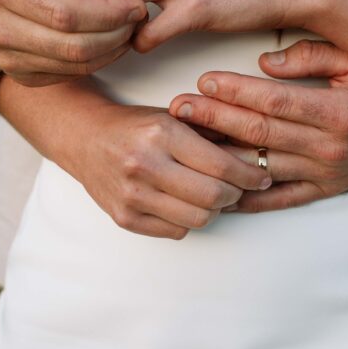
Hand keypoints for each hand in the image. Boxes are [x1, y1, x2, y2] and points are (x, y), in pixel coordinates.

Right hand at [0, 0, 147, 86]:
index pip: (65, 12)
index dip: (108, 13)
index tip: (136, 3)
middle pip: (73, 45)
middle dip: (117, 33)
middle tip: (140, 17)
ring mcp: (7, 58)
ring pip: (77, 65)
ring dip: (114, 49)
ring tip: (131, 28)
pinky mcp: (21, 76)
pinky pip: (72, 74)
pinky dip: (100, 60)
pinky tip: (112, 42)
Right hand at [60, 103, 274, 238]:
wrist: (85, 138)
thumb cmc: (136, 126)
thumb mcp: (175, 116)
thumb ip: (213, 132)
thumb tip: (256, 152)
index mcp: (162, 134)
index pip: (221, 166)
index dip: (250, 175)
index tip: (262, 175)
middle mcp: (145, 165)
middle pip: (213, 197)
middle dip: (236, 194)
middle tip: (241, 187)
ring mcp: (132, 196)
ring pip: (197, 220)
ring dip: (214, 210)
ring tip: (214, 195)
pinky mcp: (125, 219)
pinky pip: (175, 231)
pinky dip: (188, 220)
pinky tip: (186, 203)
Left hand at [168, 40, 347, 212]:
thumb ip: (313, 55)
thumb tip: (266, 62)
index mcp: (338, 112)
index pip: (274, 102)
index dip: (235, 92)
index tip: (203, 81)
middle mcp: (329, 147)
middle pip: (259, 133)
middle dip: (214, 119)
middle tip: (177, 108)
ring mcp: (325, 174)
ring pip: (262, 166)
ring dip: (219, 154)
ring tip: (183, 142)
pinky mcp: (324, 191)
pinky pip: (278, 199)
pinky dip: (245, 197)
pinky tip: (213, 189)